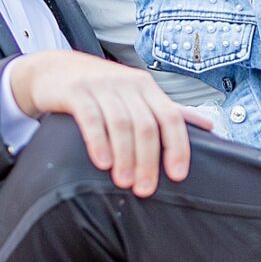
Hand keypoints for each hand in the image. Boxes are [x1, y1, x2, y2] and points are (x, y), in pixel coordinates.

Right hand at [8, 49, 213, 196]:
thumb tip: (209, 127)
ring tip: (124, 183)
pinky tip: (101, 163)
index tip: (178, 176)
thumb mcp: (134, 96)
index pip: (171, 118)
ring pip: (121, 123)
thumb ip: (168, 111)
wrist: (52, 71)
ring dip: (125, 157)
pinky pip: (91, 118)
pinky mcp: (76, 91)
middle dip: (148, 160)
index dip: (178, 147)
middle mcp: (127, 84)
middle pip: (146, 125)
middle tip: (145, 190)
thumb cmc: (99, 90)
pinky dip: (98, 142)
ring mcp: (101, 86)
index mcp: (146, 88)